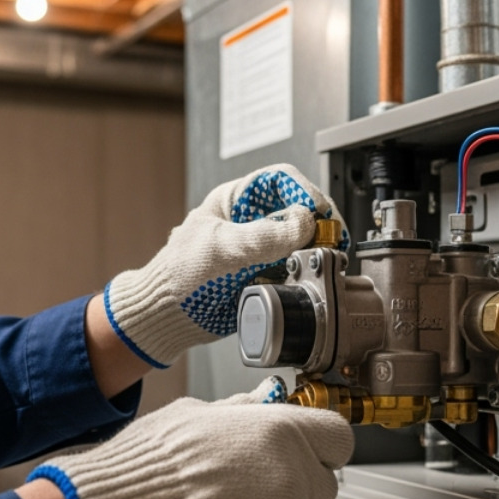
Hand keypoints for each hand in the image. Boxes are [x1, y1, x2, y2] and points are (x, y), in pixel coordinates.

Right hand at [27, 379, 354, 498]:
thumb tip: (260, 402)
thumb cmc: (146, 464)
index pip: (338, 437)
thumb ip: (240, 413)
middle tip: (247, 487)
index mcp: (281, 434)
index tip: (306, 450)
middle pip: (322, 487)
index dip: (320, 444)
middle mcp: (292, 481)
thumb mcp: (194, 416)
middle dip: (294, 486)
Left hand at [102, 165, 344, 368]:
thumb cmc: (178, 276)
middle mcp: (251, 220)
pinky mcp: (267, 273)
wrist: (168, 317)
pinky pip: (296, 267)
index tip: (320, 214)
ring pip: (302, 239)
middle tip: (329, 240)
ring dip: (316, 248)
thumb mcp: (222, 249)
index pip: (282, 180)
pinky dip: (307, 271)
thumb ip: (264, 236)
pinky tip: (308, 277)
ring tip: (322, 259)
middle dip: (318, 223)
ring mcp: (261, 247)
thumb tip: (304, 224)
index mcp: (236, 200)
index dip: (306, 193)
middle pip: (299, 209)